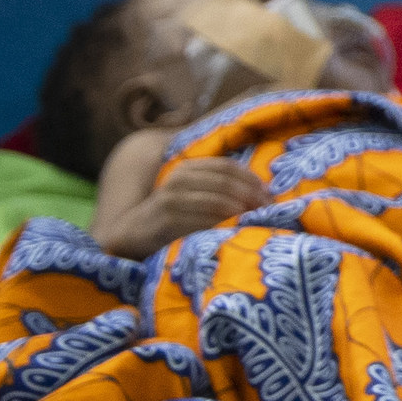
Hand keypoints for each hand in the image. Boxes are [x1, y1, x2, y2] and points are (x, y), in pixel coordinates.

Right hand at [91, 155, 267, 257]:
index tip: (268, 195)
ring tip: (255, 220)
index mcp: (188, 169)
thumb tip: (262, 195)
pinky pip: (201, 221)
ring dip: (239, 211)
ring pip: (215, 201)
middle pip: (224, 182)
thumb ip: (217, 189)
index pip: (226, 167)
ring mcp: (170, 198)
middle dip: (250, 196)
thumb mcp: (193, 195)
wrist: (133, 233)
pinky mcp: (166, 218)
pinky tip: (233, 230)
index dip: (251, 179)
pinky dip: (221, 225)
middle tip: (267, 210)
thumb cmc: (172, 216)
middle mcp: (178, 179)